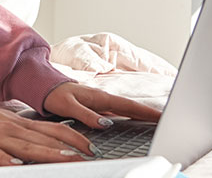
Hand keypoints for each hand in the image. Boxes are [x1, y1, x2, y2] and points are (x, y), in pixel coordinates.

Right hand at [0, 105, 96, 165]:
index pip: (53, 128)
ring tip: (66, 158)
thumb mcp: (9, 122)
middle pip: (45, 138)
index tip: (90, 145)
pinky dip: (8, 160)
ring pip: (27, 146)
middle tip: (88, 154)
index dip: (74, 136)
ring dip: (48, 153)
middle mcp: (14, 128)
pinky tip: (18, 165)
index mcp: (22, 123)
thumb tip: (50, 137)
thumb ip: (28, 131)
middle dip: (68, 146)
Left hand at [43, 81, 161, 128]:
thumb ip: (87, 115)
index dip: (146, 112)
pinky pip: (117, 111)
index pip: (128, 106)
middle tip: (167, 120)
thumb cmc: (55, 95)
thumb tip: (105, 124)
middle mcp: (103, 98)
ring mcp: (101, 101)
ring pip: (126, 108)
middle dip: (149, 113)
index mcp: (100, 97)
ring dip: (141, 113)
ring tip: (156, 120)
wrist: (44, 86)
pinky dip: (129, 114)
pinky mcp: (97, 105)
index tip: (162, 117)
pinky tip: (133, 119)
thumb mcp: (69, 107)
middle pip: (131, 107)